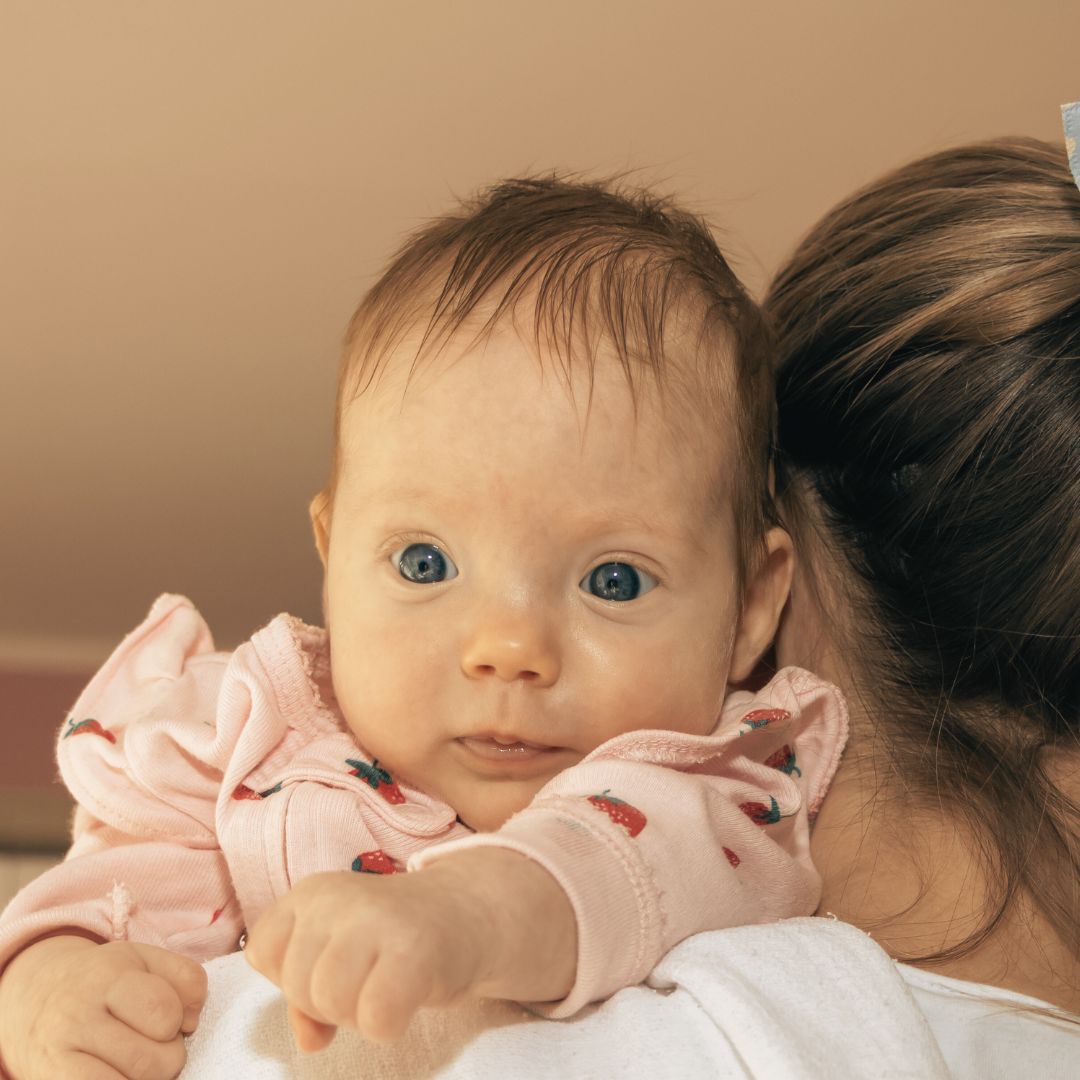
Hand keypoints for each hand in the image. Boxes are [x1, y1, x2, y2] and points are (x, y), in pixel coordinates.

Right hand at [0, 934, 206, 1079]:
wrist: (36, 996)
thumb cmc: (105, 980)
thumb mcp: (146, 960)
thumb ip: (185, 979)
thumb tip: (191, 1023)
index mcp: (109, 974)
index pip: (164, 1011)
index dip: (178, 1021)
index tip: (169, 1020)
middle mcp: (78, 1014)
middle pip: (153, 1062)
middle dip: (168, 1059)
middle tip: (152, 1046)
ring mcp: (61, 1052)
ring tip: (134, 1062)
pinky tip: (120, 1074)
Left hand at [244, 847, 575, 1046]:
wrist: (467, 911)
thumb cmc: (392, 937)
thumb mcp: (339, 949)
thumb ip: (306, 991)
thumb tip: (309, 1040)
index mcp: (312, 892)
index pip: (263, 953)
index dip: (290, 976)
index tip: (330, 964)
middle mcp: (339, 899)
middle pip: (299, 986)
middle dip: (330, 1002)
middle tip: (367, 978)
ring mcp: (377, 920)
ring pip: (332, 1005)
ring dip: (359, 1013)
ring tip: (385, 985)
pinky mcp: (413, 952)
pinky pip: (375, 1019)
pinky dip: (389, 1024)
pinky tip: (408, 997)